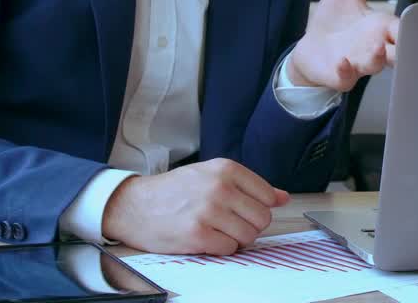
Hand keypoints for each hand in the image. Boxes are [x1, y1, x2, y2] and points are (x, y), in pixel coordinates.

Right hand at [101, 158, 289, 254]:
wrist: (134, 205)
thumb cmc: (174, 191)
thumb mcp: (212, 175)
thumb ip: (249, 186)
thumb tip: (282, 197)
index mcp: (226, 169)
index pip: (268, 196)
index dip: (259, 208)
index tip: (244, 210)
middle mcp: (220, 188)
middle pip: (262, 218)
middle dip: (249, 226)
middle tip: (229, 223)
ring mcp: (209, 211)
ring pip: (249, 236)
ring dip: (236, 238)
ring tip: (217, 230)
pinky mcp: (198, 234)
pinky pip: (230, 249)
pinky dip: (221, 248)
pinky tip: (206, 238)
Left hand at [288, 0, 397, 90]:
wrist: (312, 48)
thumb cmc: (335, 22)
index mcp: (381, 27)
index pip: (403, 28)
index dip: (412, 26)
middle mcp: (375, 47)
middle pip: (397, 51)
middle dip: (404, 48)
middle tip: (408, 42)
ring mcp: (359, 63)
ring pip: (375, 64)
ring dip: (377, 57)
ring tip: (378, 48)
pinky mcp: (340, 75)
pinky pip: (346, 77)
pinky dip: (346, 71)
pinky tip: (343, 61)